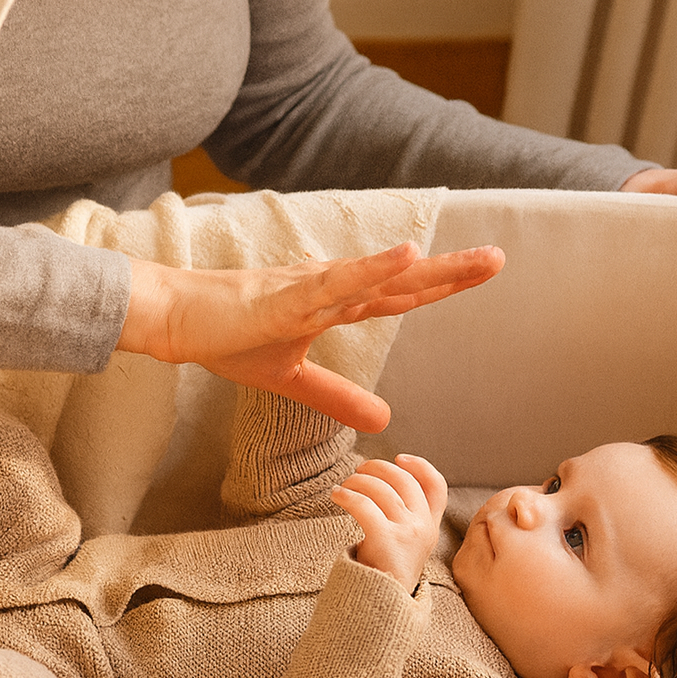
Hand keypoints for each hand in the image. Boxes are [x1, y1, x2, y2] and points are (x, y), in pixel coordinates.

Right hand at [118, 241, 503, 432]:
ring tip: (474, 260)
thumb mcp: (292, 380)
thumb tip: (386, 422)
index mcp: (335, 304)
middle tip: (499, 259)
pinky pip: (336, 283)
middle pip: (402, 281)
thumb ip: (338, 397)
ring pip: (381, 277)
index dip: (441, 284)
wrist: (177, 320)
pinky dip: (372, 269)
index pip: (400, 294)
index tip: (483, 272)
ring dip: (428, 268)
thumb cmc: (229, 337)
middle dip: (452, 272)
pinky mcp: (287, 296)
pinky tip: (405, 255)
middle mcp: (332, 289)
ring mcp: (311, 289)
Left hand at [333, 454, 447, 590]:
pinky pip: (365, 505)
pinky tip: (336, 495)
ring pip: (383, 490)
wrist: (379, 612)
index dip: (420, 466)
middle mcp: (423, 528)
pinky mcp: (386, 541)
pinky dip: (348, 495)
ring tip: (344, 485)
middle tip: (359, 470)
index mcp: (430, 527)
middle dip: (379, 468)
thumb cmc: (385, 573)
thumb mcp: (405, 544)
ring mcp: (407, 535)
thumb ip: (404, 518)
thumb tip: (382, 481)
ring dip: (359, 480)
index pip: (437, 487)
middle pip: (405, 481)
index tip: (399, 457)